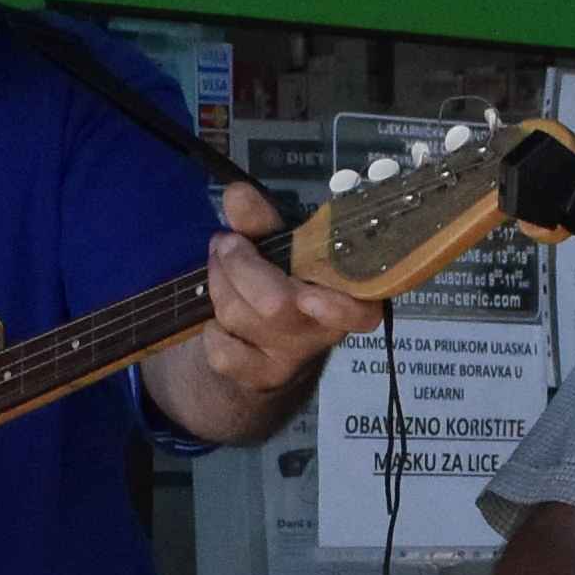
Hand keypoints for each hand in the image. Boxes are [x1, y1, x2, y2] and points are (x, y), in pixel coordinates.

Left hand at [182, 179, 374, 410]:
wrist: (262, 351)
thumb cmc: (280, 282)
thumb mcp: (277, 246)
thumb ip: (260, 220)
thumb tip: (237, 195)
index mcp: (344, 291)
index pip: (362, 312)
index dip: (341, 308)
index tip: (309, 297)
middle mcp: (325, 329)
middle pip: (276, 303)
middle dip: (238, 265)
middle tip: (225, 243)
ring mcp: (294, 357)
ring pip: (243, 318)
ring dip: (219, 286)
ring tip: (219, 267)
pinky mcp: (263, 379)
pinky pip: (224, 353)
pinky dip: (212, 332)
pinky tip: (220, 322)